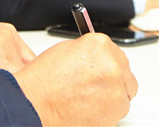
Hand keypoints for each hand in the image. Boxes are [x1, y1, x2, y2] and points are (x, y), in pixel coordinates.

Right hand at [14, 33, 136, 125]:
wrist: (34, 105)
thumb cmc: (43, 81)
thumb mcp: (66, 51)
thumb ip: (89, 52)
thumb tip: (99, 57)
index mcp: (100, 46)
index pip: (115, 52)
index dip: (108, 62)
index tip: (103, 69)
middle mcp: (112, 66)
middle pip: (124, 72)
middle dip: (112, 79)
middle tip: (95, 86)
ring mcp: (116, 90)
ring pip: (123, 93)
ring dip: (111, 96)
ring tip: (87, 98)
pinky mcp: (116, 112)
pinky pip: (119, 111)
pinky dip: (107, 112)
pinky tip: (88, 109)